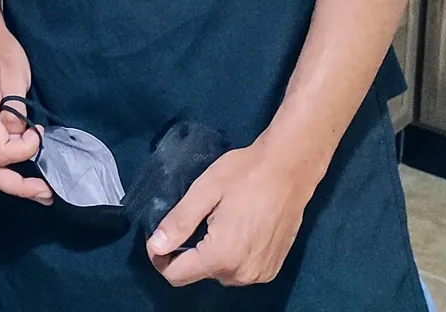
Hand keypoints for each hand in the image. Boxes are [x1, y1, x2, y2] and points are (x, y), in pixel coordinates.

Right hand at [0, 23, 50, 203]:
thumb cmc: (1, 52)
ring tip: (40, 191)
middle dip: (19, 187)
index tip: (39, 130)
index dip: (26, 149)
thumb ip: (16, 110)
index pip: (1, 151)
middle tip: (46, 193)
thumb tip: (20, 136)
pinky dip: (7, 170)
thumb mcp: (15, 75)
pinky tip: (25, 173)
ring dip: (14, 184)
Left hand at [145, 135, 325, 286]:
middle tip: (195, 219)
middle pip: (198, 273)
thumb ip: (178, 222)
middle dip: (189, 252)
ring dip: (211, 254)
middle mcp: (241, 274)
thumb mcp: (204, 191)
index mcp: (221, 256)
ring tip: (218, 221)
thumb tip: (155, 246)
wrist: (290, 169)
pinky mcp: (272, 268)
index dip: (160, 258)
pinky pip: (240, 270)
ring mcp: (260, 274)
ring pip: (219, 273)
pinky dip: (232, 256)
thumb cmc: (245, 174)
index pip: (176, 275)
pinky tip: (237, 229)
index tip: (158, 237)